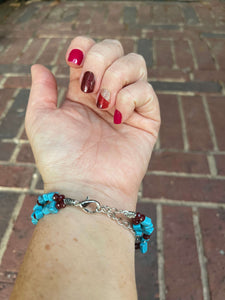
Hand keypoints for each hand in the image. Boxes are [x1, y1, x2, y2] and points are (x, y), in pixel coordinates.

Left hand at [25, 36, 159, 210]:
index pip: (89, 51)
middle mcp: (105, 95)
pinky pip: (146, 91)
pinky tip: (118, 117)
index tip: (72, 62)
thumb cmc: (60, 156)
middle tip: (88, 87)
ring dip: (116, 76)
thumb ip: (41, 90)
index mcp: (81, 93)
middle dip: (100, 58)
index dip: (83, 47)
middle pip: (115, 49)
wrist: (85, 186)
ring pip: (136, 63)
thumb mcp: (40, 119)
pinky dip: (130, 98)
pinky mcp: (146, 120)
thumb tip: (39, 65)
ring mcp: (127, 106)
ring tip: (103, 102)